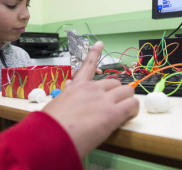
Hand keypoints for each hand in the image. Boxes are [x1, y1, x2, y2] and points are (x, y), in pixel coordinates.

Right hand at [42, 41, 138, 157]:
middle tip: (113, 106)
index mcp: (77, 86)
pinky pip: (132, 105)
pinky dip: (133, 110)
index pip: (88, 64)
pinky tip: (128, 116)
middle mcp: (92, 89)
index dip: (95, 53)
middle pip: (114, 83)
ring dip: (126, 101)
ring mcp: (103, 99)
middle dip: (116, 93)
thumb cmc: (49, 125)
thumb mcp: (56, 104)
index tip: (99, 43)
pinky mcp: (113, 113)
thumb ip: (67, 94)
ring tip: (122, 113)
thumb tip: (69, 85)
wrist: (50, 138)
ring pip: (127, 91)